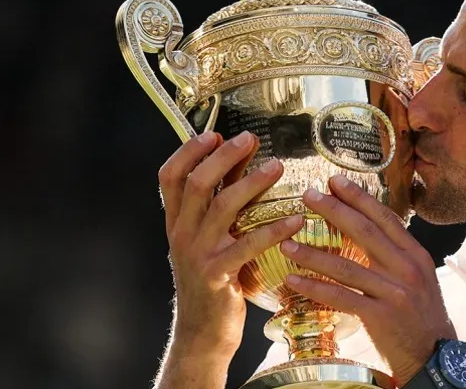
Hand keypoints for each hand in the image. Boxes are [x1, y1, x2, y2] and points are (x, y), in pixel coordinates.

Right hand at [158, 130, 303, 359]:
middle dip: (223, 156)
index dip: (187, 151)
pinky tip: (296, 219)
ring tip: (278, 167)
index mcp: (177, 222)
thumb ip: (222, 202)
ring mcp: (198, 254)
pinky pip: (248, 244)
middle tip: (250, 139)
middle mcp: (182, 234)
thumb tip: (242, 160)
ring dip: (252, 183)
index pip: (169, 177)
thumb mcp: (210, 239)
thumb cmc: (215, 280)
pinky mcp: (218, 275)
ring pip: (222, 207)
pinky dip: (274, 229)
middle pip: (196, 184)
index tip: (213, 133)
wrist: (203, 333)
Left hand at [279, 175, 455, 385]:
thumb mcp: (418, 277)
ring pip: (348, 266)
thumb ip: (395, 254)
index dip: (359, 198)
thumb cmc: (421, 314)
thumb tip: (367, 228)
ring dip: (314, 253)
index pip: (385, 218)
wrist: (434, 355)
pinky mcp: (380, 316)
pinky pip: (341, 297)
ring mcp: (394, 292)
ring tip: (287, 242)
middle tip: (308, 195)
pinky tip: (294, 279)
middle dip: (335, 210)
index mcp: (416, 254)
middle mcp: (407, 268)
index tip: (335, 181)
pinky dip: (316, 287)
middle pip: (366, 232)